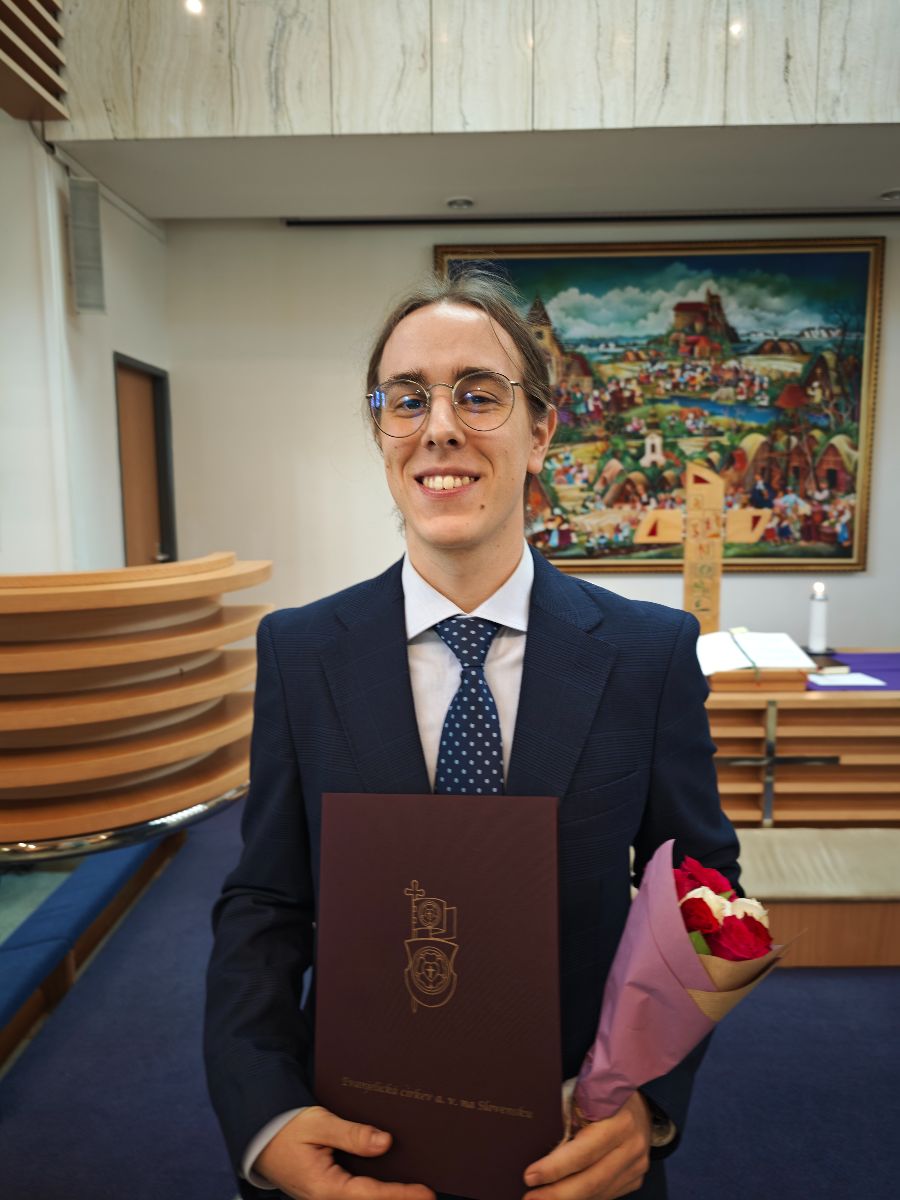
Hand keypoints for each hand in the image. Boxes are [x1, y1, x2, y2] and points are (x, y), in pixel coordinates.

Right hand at [255, 1106, 435, 1199]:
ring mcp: (327, 1199)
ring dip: (387, 1197)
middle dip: (398, 1199)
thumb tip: (385, 1143)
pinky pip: (355, 1197)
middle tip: (429, 1195)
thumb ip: (352, 1135)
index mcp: (325, 1187)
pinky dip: (375, 1193)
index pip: (370, 1195)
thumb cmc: (287, 1129)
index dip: (400, 1195)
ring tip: (416, 1191)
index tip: (426, 1193)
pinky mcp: (328, 1194)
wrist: (261, 1139)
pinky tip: (392, 1186)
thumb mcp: (319, 1123)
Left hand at [522, 1091, 650, 1199]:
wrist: (641, 1102)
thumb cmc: (605, 1093)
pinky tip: (564, 1196)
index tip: (530, 1176)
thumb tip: (536, 1142)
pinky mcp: (635, 1177)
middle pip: (591, 1180)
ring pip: (598, 1192)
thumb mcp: (586, 1094)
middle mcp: (631, 1147)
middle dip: (557, 1193)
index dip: (555, 1167)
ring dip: (568, 1199)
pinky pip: (606, 1193)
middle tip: (530, 1197)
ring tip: (541, 1199)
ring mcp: (636, 1165)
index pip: (583, 1153)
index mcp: (619, 1122)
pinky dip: (584, 1196)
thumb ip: (567, 1116)